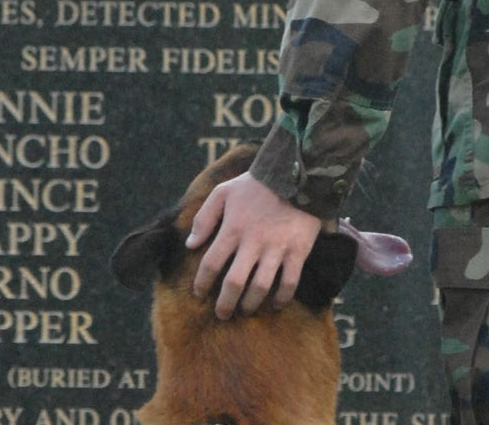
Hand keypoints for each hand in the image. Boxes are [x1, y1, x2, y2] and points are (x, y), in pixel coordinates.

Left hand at [185, 172, 321, 319]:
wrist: (295, 174)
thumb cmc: (256, 184)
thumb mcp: (223, 192)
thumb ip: (204, 217)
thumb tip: (190, 244)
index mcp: (232, 229)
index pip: (211, 264)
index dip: (202, 283)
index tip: (199, 294)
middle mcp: (253, 242)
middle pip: (234, 283)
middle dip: (225, 304)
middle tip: (221, 314)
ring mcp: (277, 248)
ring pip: (260, 288)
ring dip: (250, 304)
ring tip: (244, 310)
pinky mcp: (297, 251)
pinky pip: (289, 283)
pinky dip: (281, 298)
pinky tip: (275, 304)